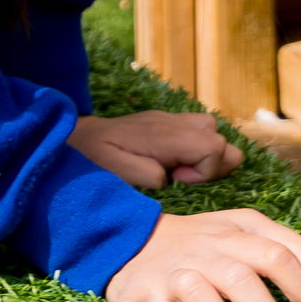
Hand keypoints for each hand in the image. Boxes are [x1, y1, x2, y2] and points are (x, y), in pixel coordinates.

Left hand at [71, 110, 245, 190]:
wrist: (79, 138)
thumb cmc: (95, 159)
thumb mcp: (116, 172)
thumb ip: (147, 174)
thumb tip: (170, 177)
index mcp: (163, 134)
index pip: (214, 146)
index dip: (205, 171)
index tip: (178, 181)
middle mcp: (172, 122)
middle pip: (221, 139)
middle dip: (211, 165)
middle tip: (179, 178)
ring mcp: (172, 121)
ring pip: (214, 133)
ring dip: (205, 157)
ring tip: (177, 171)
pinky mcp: (168, 124)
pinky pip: (199, 134)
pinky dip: (195, 151)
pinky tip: (172, 163)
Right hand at [105, 209, 300, 301]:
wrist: (132, 236)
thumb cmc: (204, 242)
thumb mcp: (247, 231)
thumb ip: (293, 249)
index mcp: (233, 236)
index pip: (276, 252)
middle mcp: (203, 252)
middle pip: (242, 278)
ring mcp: (169, 272)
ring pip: (198, 293)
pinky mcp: (135, 292)